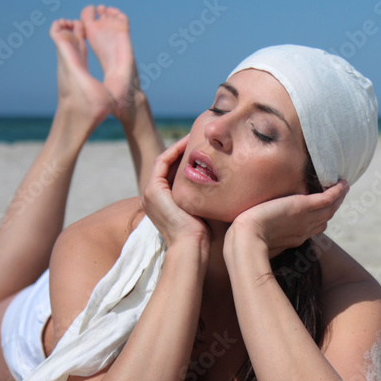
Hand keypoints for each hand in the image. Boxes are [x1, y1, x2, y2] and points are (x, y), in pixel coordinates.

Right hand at [142, 134, 209, 250]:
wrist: (192, 245)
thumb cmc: (204, 233)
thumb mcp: (203, 210)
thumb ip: (206, 197)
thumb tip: (229, 185)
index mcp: (163, 202)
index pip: (173, 173)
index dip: (187, 158)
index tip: (204, 148)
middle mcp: (153, 197)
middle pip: (168, 165)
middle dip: (183, 150)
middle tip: (200, 137)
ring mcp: (150, 194)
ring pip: (165, 160)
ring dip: (179, 146)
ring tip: (196, 136)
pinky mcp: (153, 190)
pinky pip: (162, 161)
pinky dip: (175, 150)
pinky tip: (190, 143)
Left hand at [224, 180, 348, 259]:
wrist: (246, 239)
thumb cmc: (246, 241)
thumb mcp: (258, 237)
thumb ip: (263, 232)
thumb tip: (255, 228)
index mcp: (295, 237)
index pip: (314, 227)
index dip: (321, 218)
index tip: (324, 209)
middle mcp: (304, 229)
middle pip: (325, 217)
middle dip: (334, 207)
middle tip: (340, 194)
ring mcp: (306, 219)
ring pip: (329, 208)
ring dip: (339, 197)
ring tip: (344, 186)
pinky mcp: (304, 207)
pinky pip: (327, 199)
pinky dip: (337, 192)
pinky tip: (342, 183)